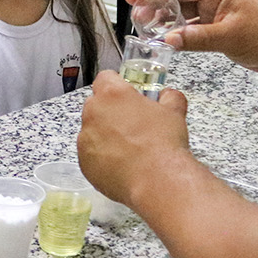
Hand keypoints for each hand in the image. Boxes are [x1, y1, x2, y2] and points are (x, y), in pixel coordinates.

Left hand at [77, 71, 191, 207]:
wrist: (156, 179)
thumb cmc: (164, 142)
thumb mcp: (174, 112)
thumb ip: (170, 98)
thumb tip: (169, 95)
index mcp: (112, 94)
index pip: (105, 78)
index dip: (117, 85)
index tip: (127, 96)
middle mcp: (93, 113)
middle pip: (96, 105)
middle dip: (110, 112)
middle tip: (131, 125)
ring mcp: (85, 138)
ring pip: (92, 131)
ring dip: (105, 136)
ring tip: (128, 150)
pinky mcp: (83, 162)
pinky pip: (90, 155)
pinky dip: (102, 158)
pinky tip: (121, 166)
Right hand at [127, 0, 257, 72]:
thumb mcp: (229, 37)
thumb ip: (197, 38)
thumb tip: (170, 39)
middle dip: (154, 3)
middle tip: (136, 15)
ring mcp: (213, 9)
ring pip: (180, 9)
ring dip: (163, 18)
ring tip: (145, 27)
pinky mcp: (214, 23)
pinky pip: (189, 22)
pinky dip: (176, 29)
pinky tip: (165, 36)